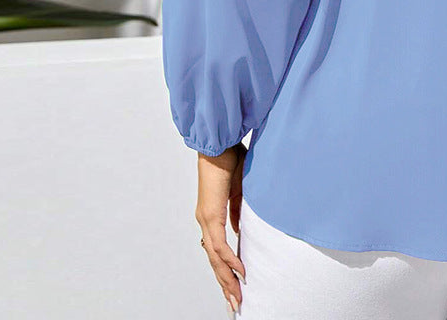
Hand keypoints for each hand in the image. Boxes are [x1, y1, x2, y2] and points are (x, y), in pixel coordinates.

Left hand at [196, 141, 247, 313]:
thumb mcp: (239, 189)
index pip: (218, 250)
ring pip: (215, 258)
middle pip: (215, 261)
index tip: (237, 283)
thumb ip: (238, 211)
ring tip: (237, 296)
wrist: (220, 143)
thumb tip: (240, 229)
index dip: (227, 268)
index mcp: (212, 215)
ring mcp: (207, 220)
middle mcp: (206, 222)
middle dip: (226, 283)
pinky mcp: (211, 215)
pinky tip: (239, 272)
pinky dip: (230, 260)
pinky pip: (220, 245)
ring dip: (227, 279)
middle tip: (235, 302)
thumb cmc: (230, 159)